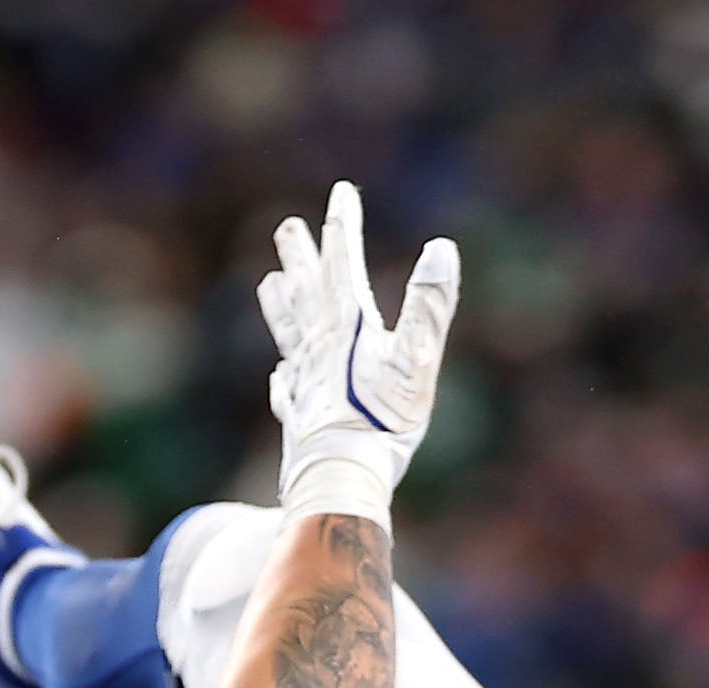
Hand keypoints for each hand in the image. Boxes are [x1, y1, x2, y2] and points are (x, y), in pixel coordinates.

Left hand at [255, 181, 459, 525]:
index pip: (345, 263)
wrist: (339, 475)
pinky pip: (285, 386)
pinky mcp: (298, 414)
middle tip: (287, 228)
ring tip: (267, 283)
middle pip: (307, 291)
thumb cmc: (383, 420)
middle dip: (301, 257)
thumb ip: (430, 304)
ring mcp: (304, 380)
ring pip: (289, 331)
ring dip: (280, 305)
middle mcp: (320, 347)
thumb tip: (442, 248)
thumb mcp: (418, 357)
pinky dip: (283, 374)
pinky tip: (280, 375)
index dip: (344, 225)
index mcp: (349, 327)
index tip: (341, 192)